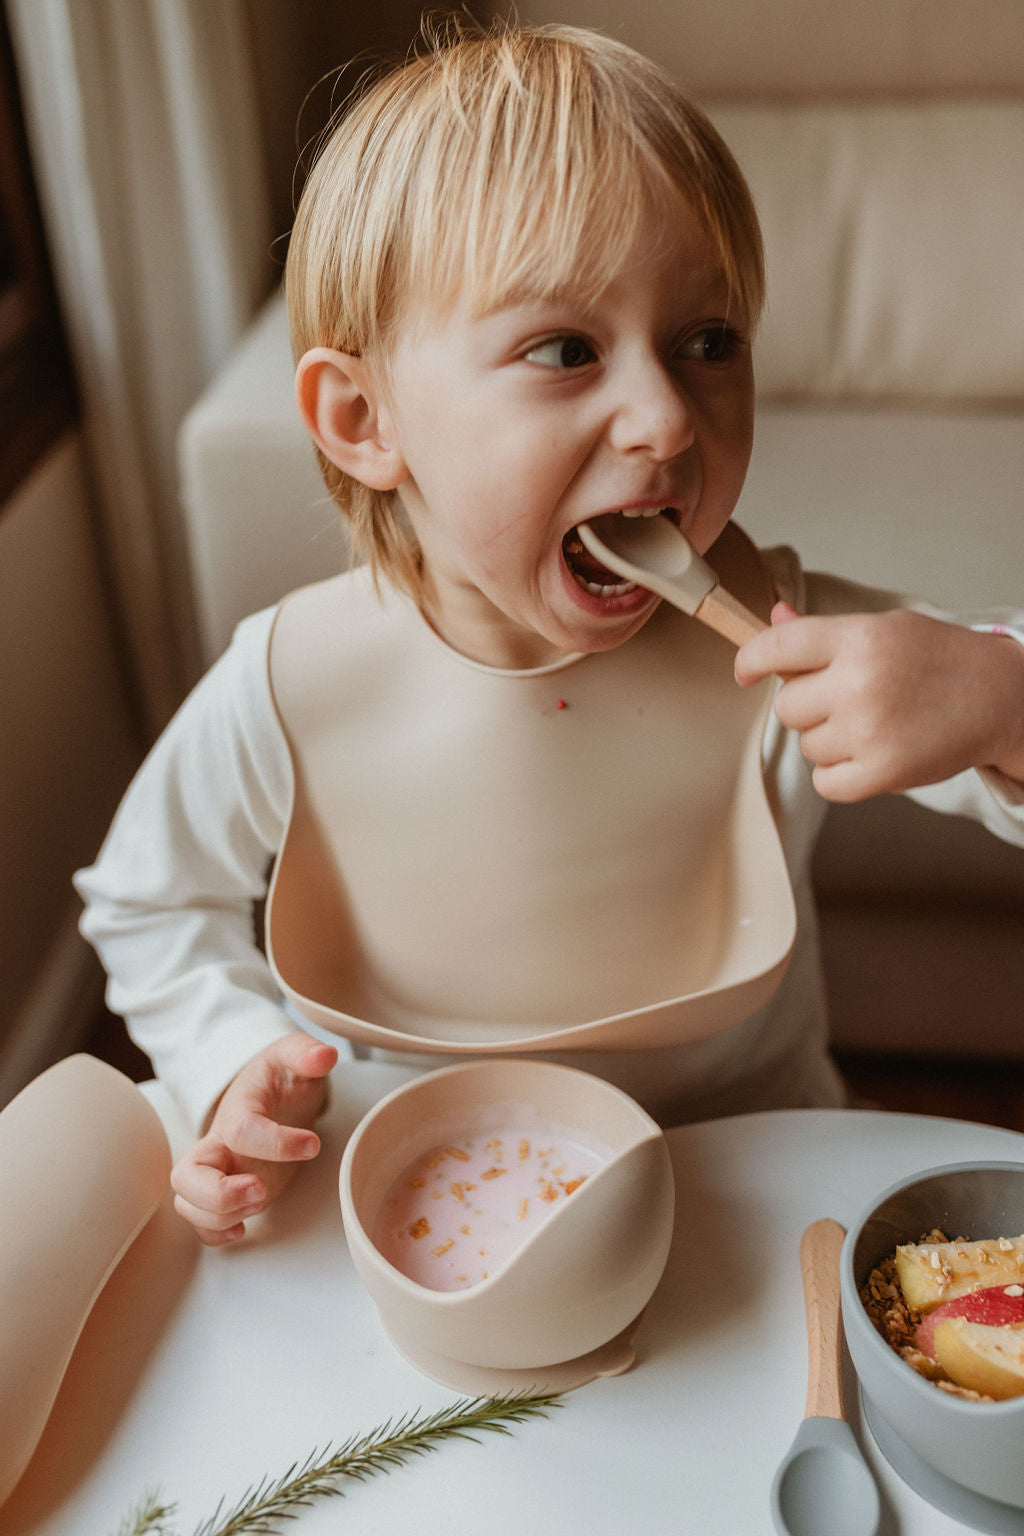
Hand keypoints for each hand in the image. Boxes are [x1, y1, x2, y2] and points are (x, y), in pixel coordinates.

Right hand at [170, 1032, 337, 1245]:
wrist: (271, 1091)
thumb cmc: (280, 1076)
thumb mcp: (294, 1055)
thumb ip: (306, 1052)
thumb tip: (325, 1056)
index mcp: (238, 1109)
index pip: (242, 1130)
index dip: (275, 1143)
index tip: (313, 1144)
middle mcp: (219, 1142)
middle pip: (185, 1176)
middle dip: (217, 1195)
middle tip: (260, 1190)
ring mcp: (221, 1169)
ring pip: (188, 1203)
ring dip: (220, 1215)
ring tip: (260, 1202)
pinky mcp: (229, 1190)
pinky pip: (202, 1221)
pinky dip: (214, 1233)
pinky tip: (244, 1228)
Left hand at [735, 601, 1023, 802]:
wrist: (999, 697)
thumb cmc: (938, 660)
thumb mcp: (884, 629)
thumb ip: (821, 631)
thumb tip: (774, 616)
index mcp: (857, 638)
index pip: (777, 646)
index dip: (750, 660)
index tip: (745, 671)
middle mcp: (860, 682)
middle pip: (787, 707)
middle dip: (808, 706)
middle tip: (847, 698)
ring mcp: (870, 730)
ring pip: (807, 745)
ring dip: (830, 739)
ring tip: (873, 722)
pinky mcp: (882, 772)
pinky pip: (825, 782)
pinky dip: (840, 774)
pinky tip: (868, 753)